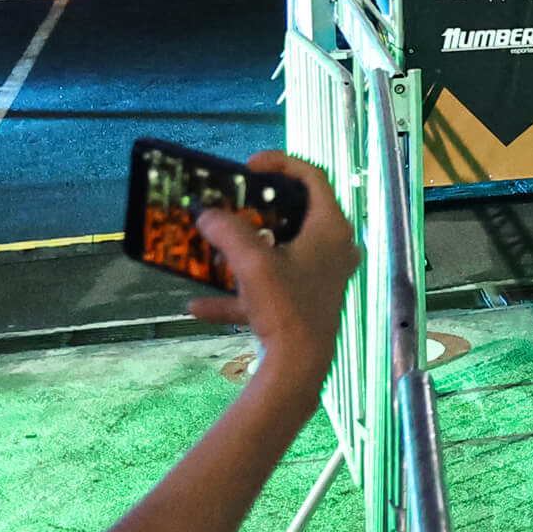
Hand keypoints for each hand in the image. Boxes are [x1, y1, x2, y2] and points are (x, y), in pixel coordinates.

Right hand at [188, 153, 359, 381]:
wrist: (298, 368)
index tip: (249, 165)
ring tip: (213, 248)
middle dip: (258, 211)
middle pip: (296, 214)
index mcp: (332, 228)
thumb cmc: (286, 307)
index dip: (282, 163)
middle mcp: (334, 248)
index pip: (313, 177)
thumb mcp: (252, 263)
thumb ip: (227, 232)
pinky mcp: (307, 302)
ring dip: (244, 253)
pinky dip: (239, 295)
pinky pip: (270, 290)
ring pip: (280, 252)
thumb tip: (206, 214)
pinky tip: (199, 306)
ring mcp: (322, 276)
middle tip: (233, 203)